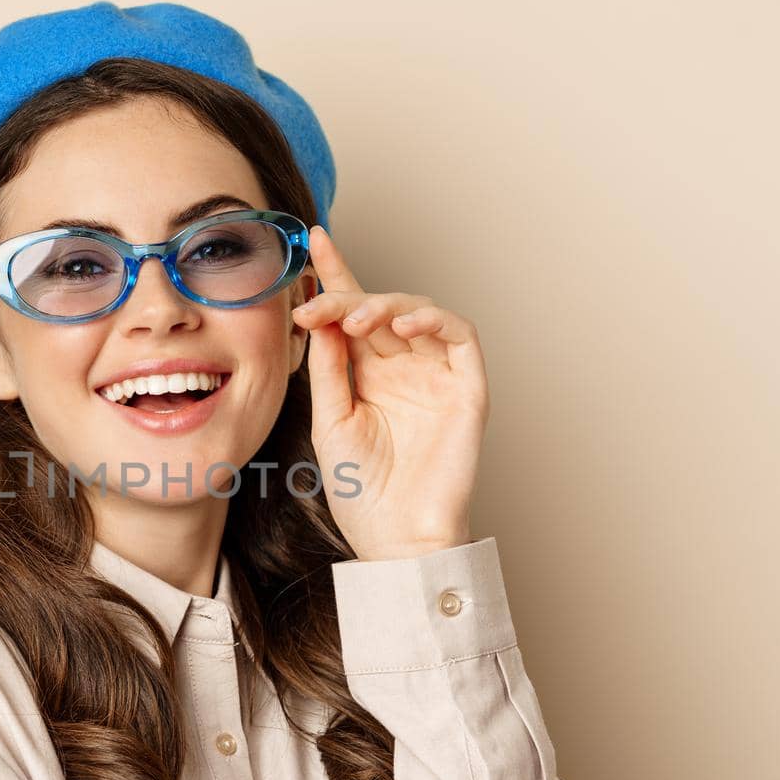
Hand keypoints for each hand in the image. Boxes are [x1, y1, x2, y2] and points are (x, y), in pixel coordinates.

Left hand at [291, 225, 489, 560]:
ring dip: (386, 305)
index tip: (312, 240)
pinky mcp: (468, 388)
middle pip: (380, 307)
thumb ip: (329, 367)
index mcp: (368, 374)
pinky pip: (460, 336)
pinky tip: (403, 326)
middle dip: (347, 296)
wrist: (396, 539)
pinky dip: (434, 320)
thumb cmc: (362, 491)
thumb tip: (320, 314)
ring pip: (419, 312)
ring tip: (356, 318)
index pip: (352, 313)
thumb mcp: (330, 421)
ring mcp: (437, 375)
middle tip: (317, 305)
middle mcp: (403, 367)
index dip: (336, 274)